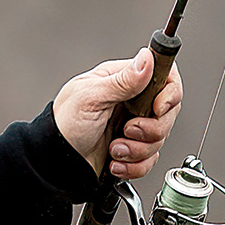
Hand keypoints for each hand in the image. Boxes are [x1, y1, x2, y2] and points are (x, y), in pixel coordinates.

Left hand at [53, 47, 182, 179]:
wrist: (55, 162)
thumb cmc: (62, 126)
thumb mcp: (90, 98)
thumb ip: (122, 81)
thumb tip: (146, 59)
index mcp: (122, 81)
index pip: (165, 77)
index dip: (169, 93)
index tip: (158, 108)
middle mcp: (131, 103)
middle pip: (168, 112)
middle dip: (150, 128)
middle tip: (127, 130)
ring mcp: (133, 127)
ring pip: (160, 139)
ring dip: (137, 149)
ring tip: (114, 148)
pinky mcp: (132, 151)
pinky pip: (150, 160)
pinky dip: (133, 165)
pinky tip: (116, 161)